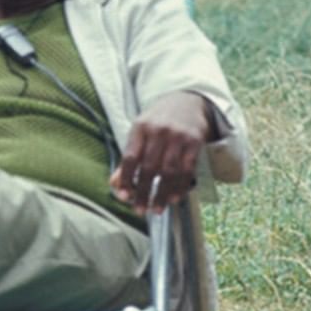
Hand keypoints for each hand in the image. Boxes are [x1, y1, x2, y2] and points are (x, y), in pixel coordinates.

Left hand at [109, 91, 211, 215]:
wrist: (187, 101)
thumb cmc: (158, 121)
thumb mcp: (140, 132)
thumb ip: (128, 157)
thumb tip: (115, 184)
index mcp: (141, 128)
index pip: (130, 157)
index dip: (127, 179)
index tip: (125, 196)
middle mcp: (159, 131)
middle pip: (150, 167)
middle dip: (144, 192)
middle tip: (139, 210)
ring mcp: (178, 136)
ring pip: (169, 171)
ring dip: (162, 194)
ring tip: (156, 209)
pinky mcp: (194, 142)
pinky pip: (187, 170)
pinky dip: (180, 186)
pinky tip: (174, 198)